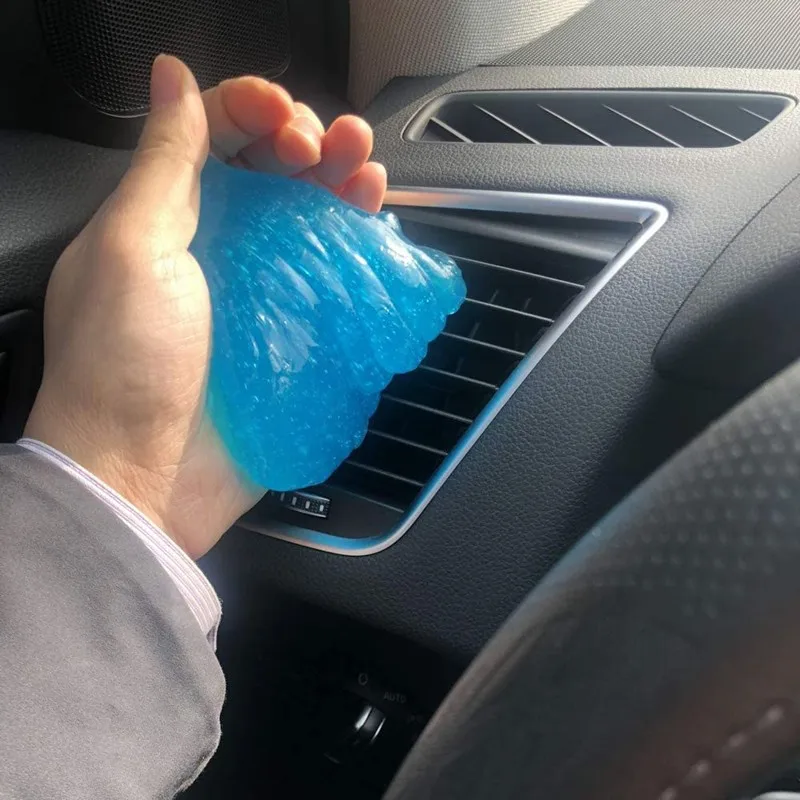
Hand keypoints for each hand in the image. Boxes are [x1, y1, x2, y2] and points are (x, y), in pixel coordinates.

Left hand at [24, 55, 387, 557]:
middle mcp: (214, 244)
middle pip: (271, 171)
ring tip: (366, 168)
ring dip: (342, 180)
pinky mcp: (293, 330)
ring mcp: (259, 288)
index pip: (213, 135)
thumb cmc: (122, 365)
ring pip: (309, 216)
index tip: (282, 117)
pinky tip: (373, 219)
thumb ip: (162, 162)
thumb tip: (171, 79)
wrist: (145, 476)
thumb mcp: (131, 248)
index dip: (251, 109)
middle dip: (307, 139)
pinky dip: (357, 241)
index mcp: (163, 214)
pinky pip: (333, 273)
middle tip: (329, 145)